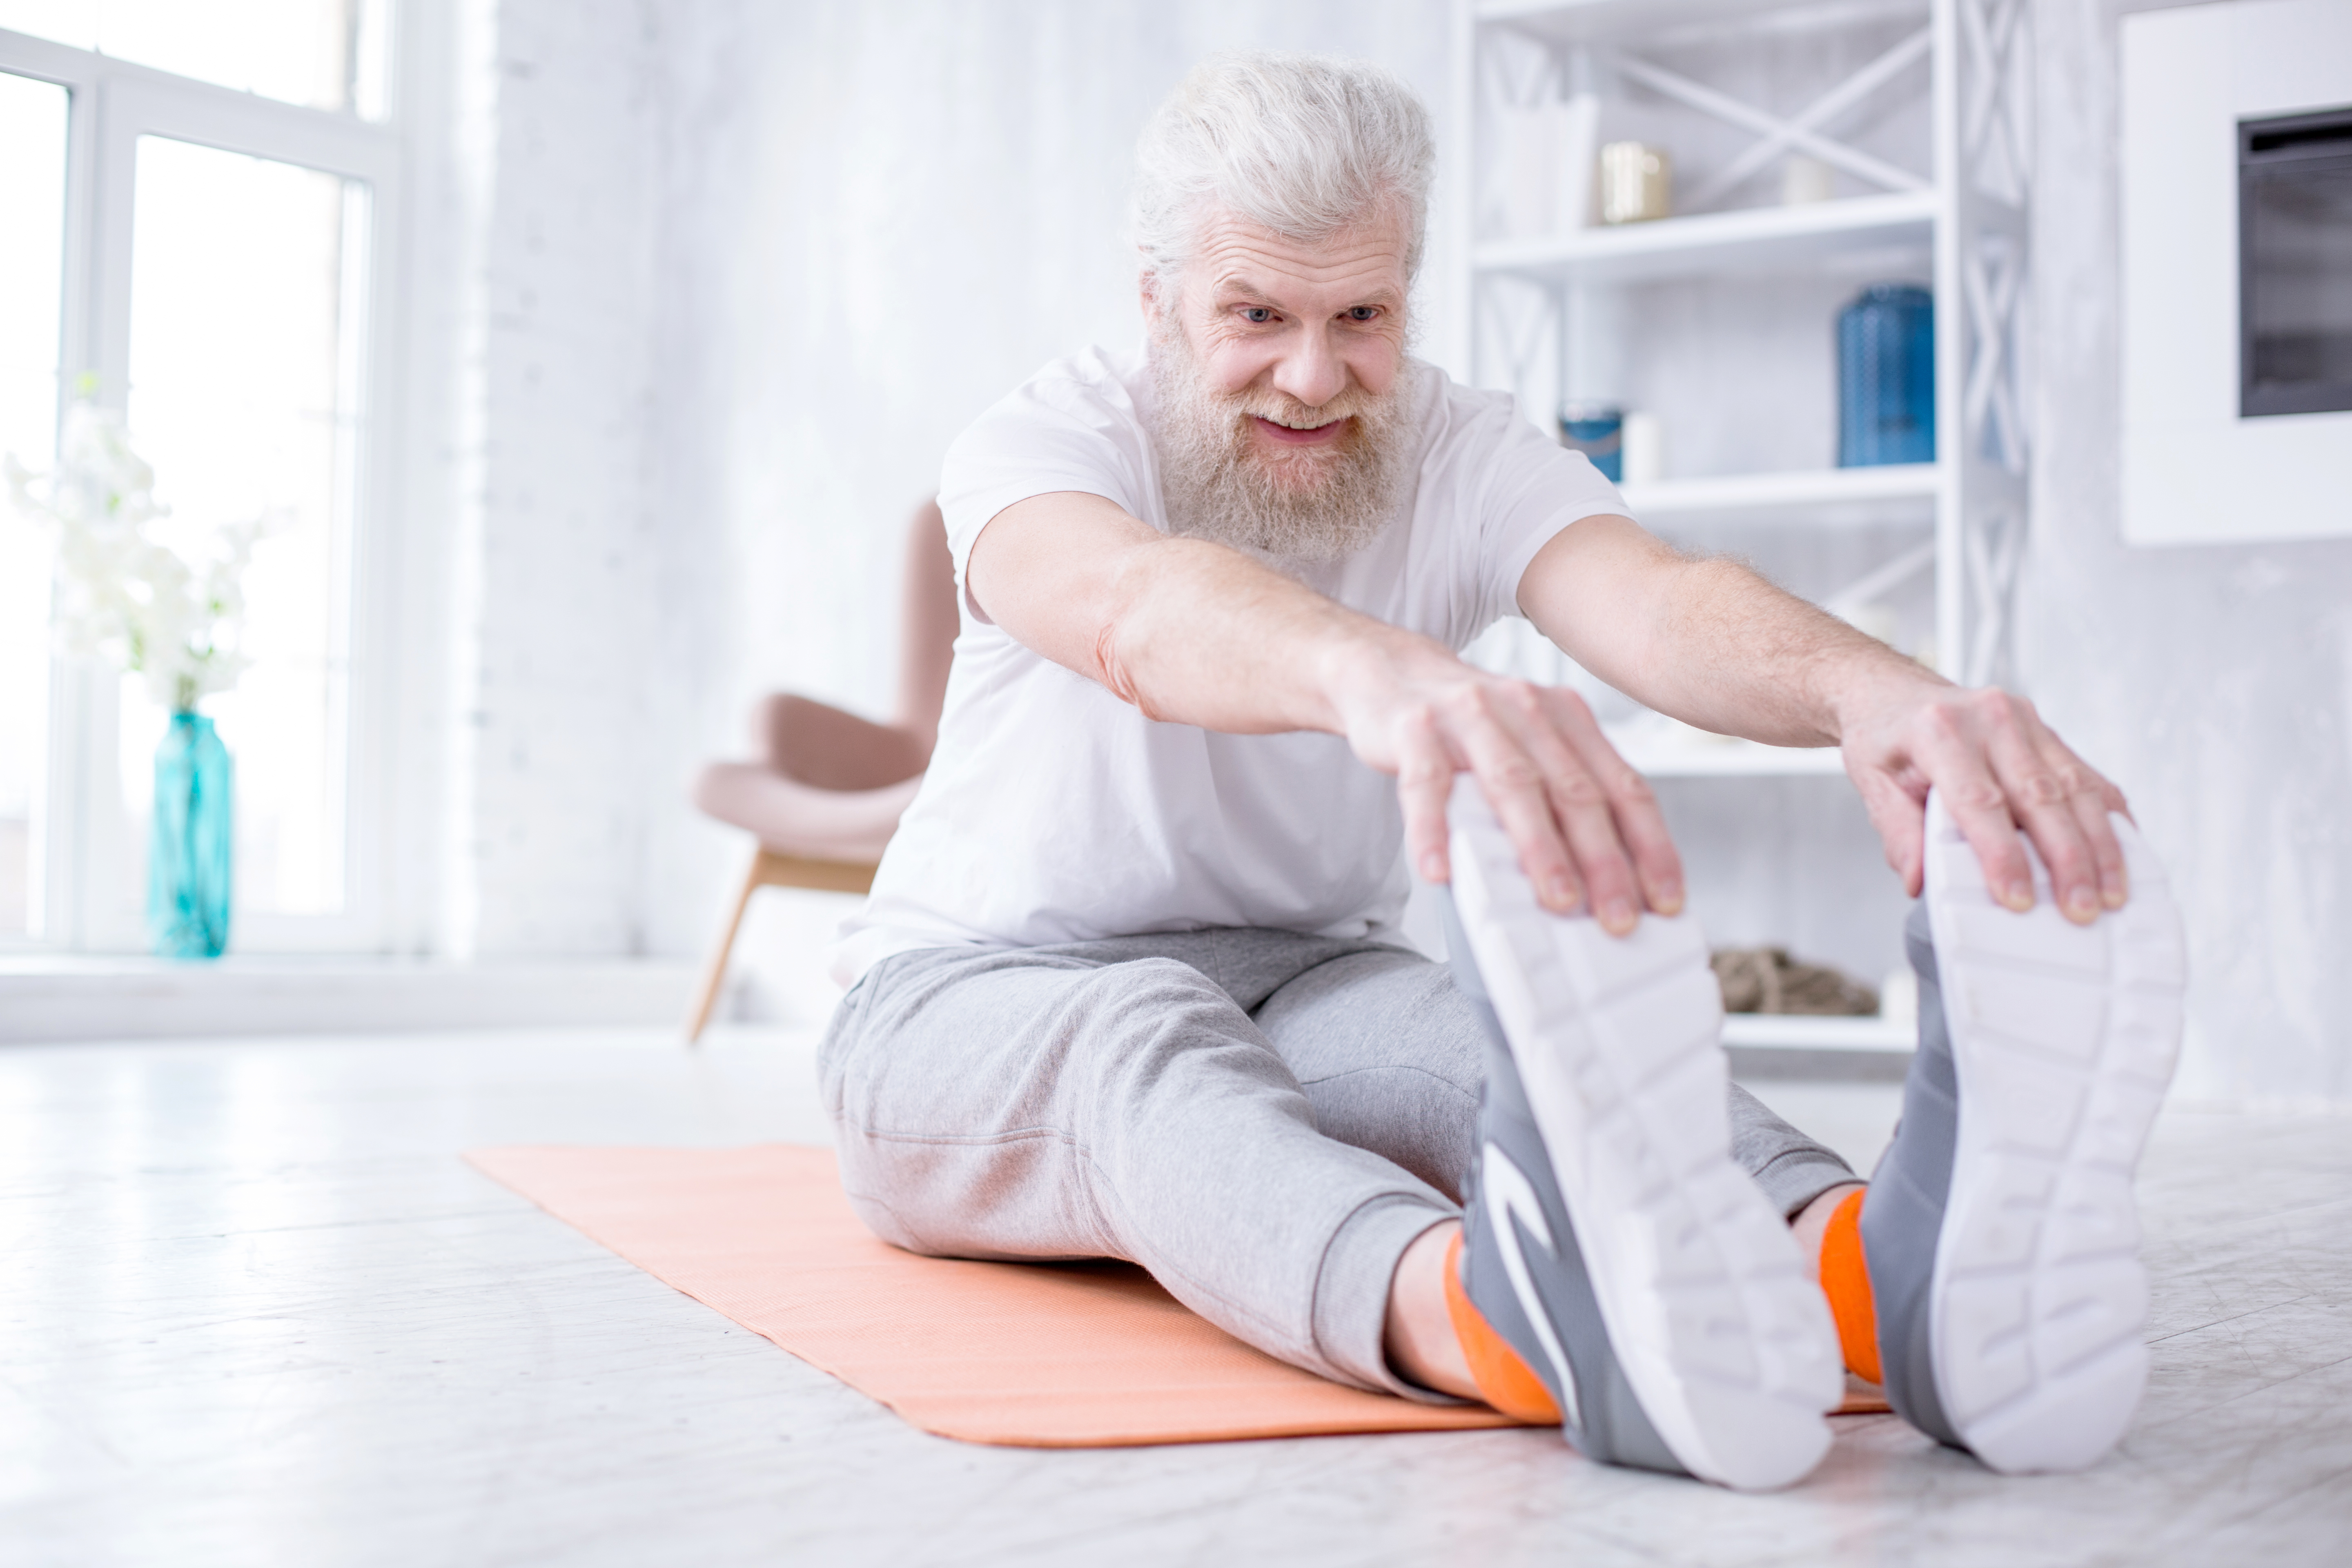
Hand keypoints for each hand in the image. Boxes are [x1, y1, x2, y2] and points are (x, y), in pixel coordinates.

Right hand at [1331, 640, 1683, 933]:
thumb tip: (1604, 876)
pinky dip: (1434, 830)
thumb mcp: (1529, 742)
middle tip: (1619, 915)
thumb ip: (1564, 791)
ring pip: (1514, 785)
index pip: (1624, 786)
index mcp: (1566, 718)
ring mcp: (1470, 716)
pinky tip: (1440, 870)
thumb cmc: (1468, 723)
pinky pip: (1428, 784)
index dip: (1651, 846)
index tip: (1666, 898)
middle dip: (1604, 859)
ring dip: (1541, 847)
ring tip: (1557, 899)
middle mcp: (1527, 710)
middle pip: (1576, 791)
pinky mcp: (1415, 728)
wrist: (1391, 671)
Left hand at [1839, 679, 2130, 922]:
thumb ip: (1897, 834)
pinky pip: (2088, 776)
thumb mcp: (1872, 784)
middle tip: (2081, 909)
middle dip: (2067, 859)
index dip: (2002, 853)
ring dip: (2099, 845)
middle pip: (2040, 795)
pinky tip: (2124, 851)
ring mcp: (2025, 722)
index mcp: (1940, 731)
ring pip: (2075, 787)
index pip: (1979, 801)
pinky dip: (2108, 817)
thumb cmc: (1886, 740)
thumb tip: (1919, 881)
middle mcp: (1989, 719)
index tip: (2017, 898)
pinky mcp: (2047, 732)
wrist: (1894, 695)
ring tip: (2111, 892)